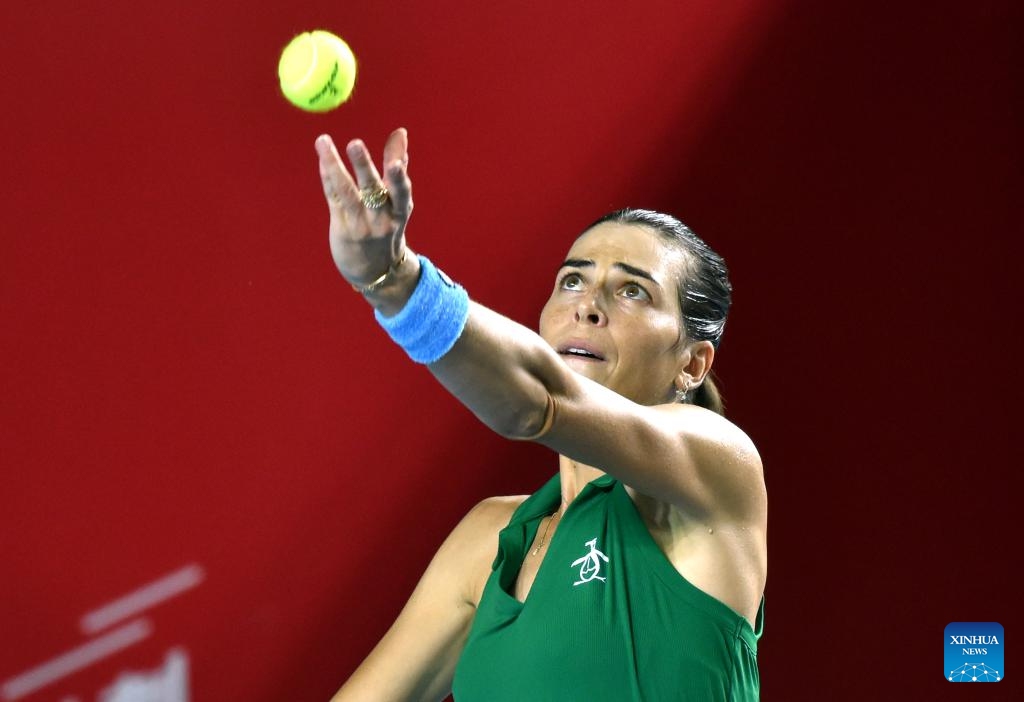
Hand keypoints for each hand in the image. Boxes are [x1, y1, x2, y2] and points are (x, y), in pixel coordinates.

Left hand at [315, 128, 412, 287]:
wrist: (377, 272)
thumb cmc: (387, 226)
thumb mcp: (398, 202)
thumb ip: (397, 166)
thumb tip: (401, 132)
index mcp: (400, 209)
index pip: (400, 189)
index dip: (397, 173)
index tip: (396, 158)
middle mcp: (383, 219)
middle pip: (373, 190)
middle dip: (364, 167)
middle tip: (355, 144)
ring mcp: (361, 226)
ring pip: (347, 193)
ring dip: (335, 166)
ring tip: (324, 142)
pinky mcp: (343, 230)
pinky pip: (334, 198)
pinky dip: (328, 176)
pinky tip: (322, 158)